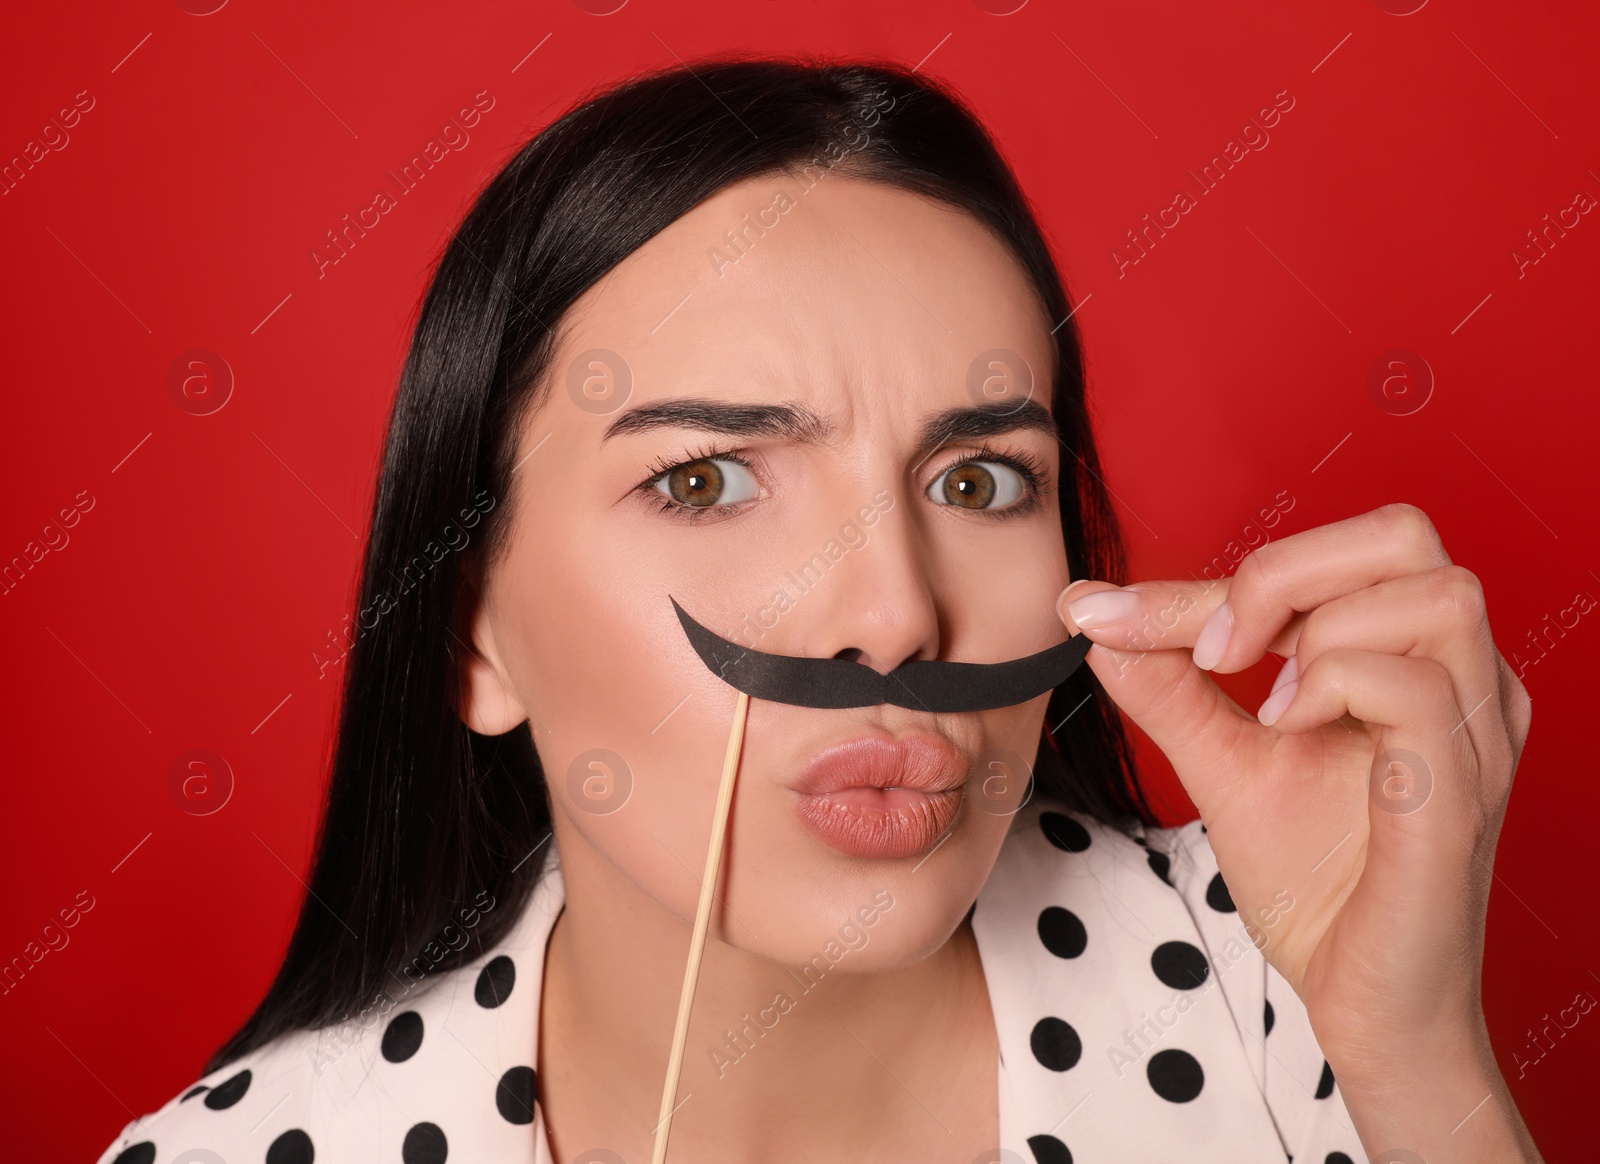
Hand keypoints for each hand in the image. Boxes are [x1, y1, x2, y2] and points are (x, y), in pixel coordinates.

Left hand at [1055, 503, 1541, 1160]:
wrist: (1360, 1002)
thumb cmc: (1319, 886)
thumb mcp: (1225, 765)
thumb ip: (1171, 690)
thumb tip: (1098, 621)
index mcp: (1415, 663)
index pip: (1333, 560)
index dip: (1212, 576)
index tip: (1104, 611)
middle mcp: (1465, 683)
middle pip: (1405, 534)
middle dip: (1282, 570)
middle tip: (1211, 646)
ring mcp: (1476, 737)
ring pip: (1436, 594)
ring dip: (1316, 628)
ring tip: (1261, 703)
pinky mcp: (1461, 796)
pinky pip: (1421, 692)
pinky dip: (1335, 685)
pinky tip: (1284, 730)